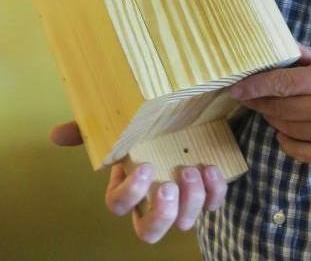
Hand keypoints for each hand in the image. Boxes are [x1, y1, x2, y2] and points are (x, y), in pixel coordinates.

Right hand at [50, 120, 226, 242]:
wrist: (193, 117)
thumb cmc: (149, 127)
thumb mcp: (121, 124)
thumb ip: (91, 128)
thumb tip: (57, 133)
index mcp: (130, 184)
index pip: (118, 205)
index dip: (129, 194)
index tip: (144, 168)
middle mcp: (154, 199)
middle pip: (149, 232)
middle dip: (160, 215)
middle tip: (168, 187)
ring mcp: (183, 200)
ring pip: (183, 222)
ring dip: (190, 201)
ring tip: (192, 170)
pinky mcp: (208, 192)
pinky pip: (212, 203)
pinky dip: (214, 190)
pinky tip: (212, 168)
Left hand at [230, 45, 310, 168]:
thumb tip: (283, 46)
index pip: (280, 82)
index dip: (254, 85)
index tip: (236, 86)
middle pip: (278, 107)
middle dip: (259, 101)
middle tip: (248, 96)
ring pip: (285, 128)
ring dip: (272, 118)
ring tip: (270, 109)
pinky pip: (296, 150)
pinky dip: (285, 140)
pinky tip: (285, 130)